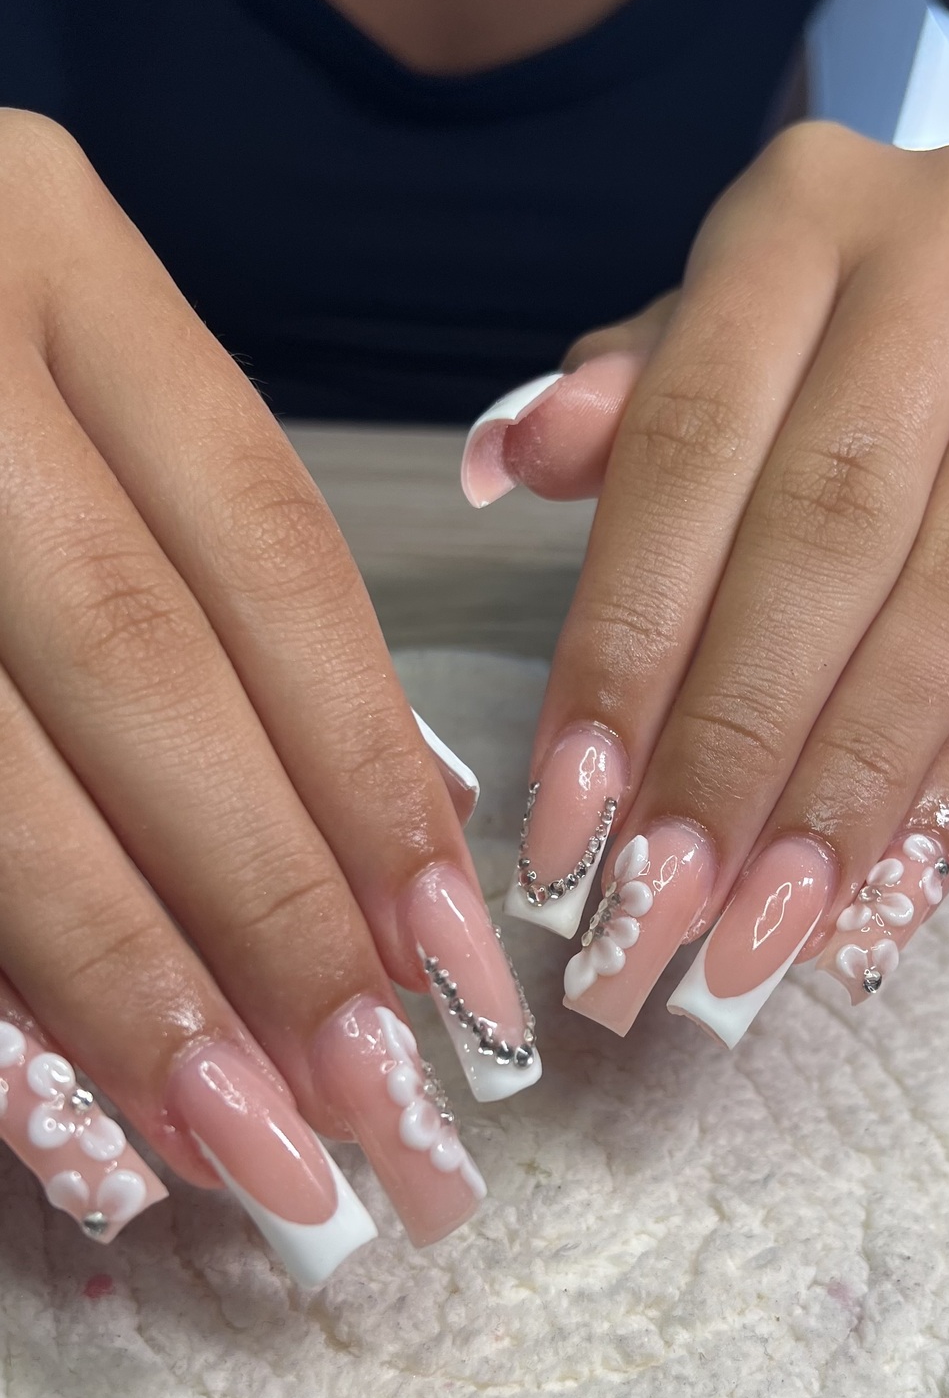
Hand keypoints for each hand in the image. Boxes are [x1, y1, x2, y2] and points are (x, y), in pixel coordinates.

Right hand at [0, 113, 539, 1283]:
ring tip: (239, 1143)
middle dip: (266, 904)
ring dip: (120, 976)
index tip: (451, 952)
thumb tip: (406, 818)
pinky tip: (53, 1107)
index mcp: (48, 254)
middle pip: (142, 667)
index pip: (262, 546)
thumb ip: (201, 554)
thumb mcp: (65, 367)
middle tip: (370, 1102)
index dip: (365, 763)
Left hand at [463, 121, 948, 1041]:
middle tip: (660, 906)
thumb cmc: (845, 356)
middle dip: (734, 741)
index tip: (567, 813)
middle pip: (825, 532)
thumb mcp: (722, 352)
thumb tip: (506, 459)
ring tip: (764, 930)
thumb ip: (626, 413)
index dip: (626, 639)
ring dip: (850, 788)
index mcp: (802, 209)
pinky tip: (891, 889)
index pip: (689, 443)